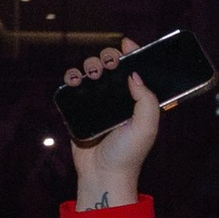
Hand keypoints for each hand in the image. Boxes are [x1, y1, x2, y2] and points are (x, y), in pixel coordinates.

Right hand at [64, 52, 157, 208]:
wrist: (102, 174)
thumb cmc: (128, 154)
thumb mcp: (146, 127)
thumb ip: (147, 100)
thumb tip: (135, 74)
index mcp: (139, 101)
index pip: (136, 69)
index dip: (133, 53)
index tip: (126, 43)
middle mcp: (119, 99)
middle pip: (112, 66)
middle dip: (108, 58)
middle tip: (107, 66)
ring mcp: (98, 102)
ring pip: (91, 72)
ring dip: (89, 65)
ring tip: (90, 75)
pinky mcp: (80, 109)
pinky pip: (74, 86)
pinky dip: (71, 77)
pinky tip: (74, 79)